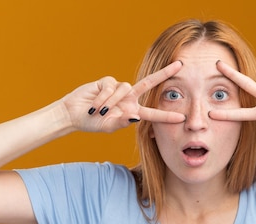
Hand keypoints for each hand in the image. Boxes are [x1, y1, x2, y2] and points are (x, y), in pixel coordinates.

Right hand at [61, 61, 185, 132]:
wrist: (74, 115)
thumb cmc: (92, 123)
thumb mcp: (108, 126)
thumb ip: (122, 122)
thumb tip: (137, 117)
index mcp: (133, 112)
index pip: (153, 113)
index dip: (166, 116)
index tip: (182, 118)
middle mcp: (129, 98)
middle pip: (149, 84)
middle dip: (164, 74)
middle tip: (180, 65)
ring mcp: (119, 89)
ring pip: (124, 90)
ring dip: (110, 103)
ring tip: (99, 112)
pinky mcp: (107, 82)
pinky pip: (110, 87)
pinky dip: (102, 98)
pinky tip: (93, 105)